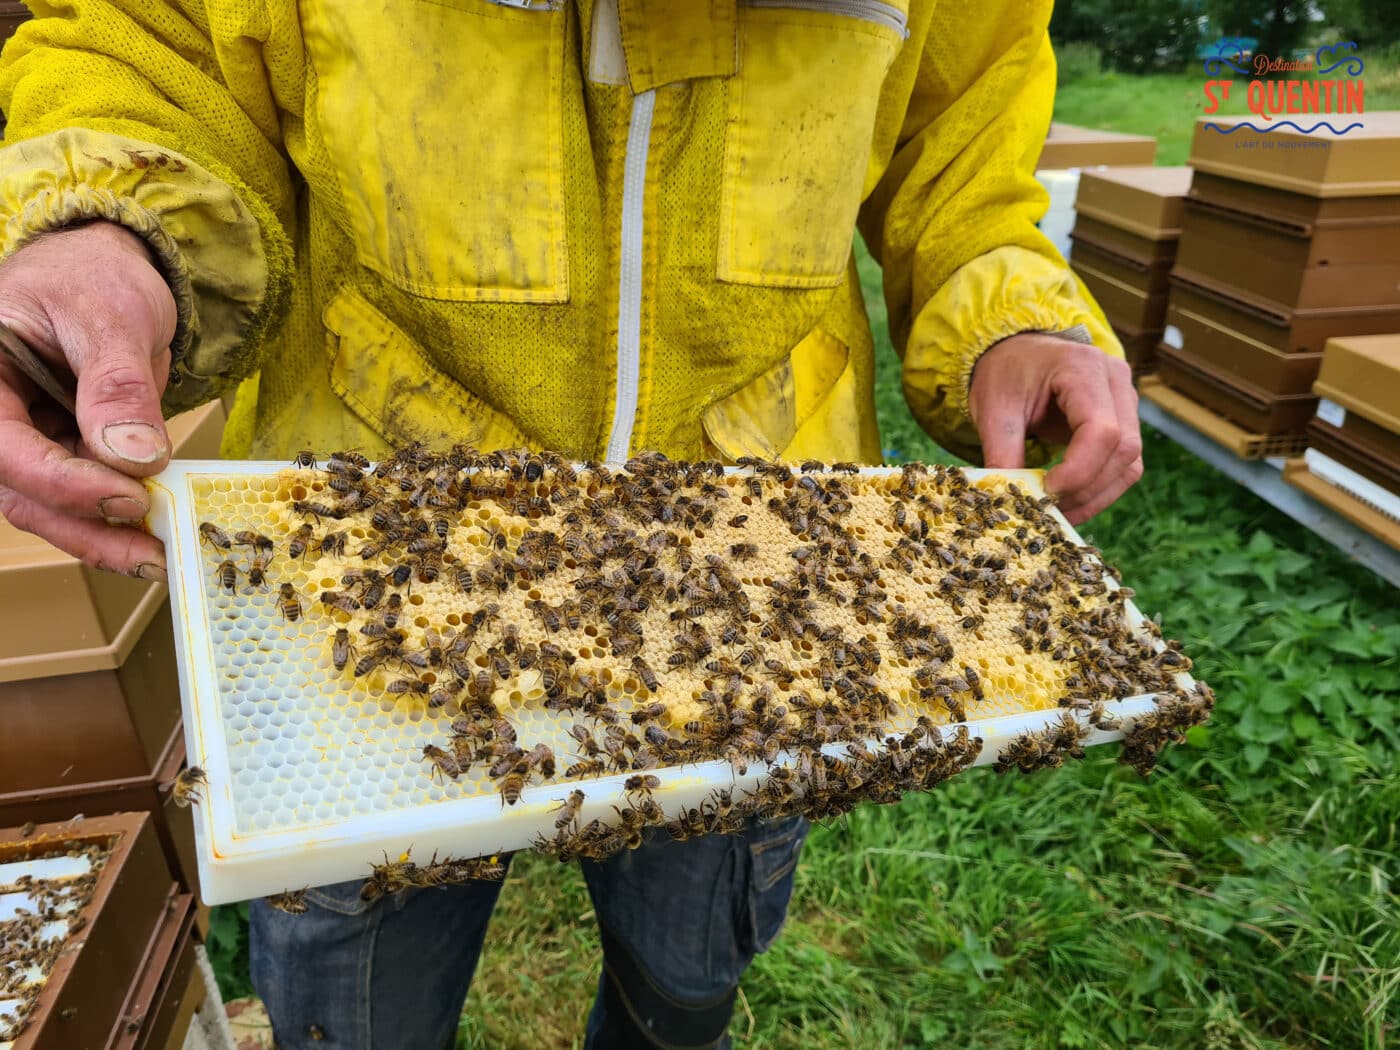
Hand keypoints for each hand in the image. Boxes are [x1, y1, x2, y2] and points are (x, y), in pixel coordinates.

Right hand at [0, 222, 176, 576]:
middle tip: (151, 553)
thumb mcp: (111, 315)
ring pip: (53, 506)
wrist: (110, 267)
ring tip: (161, 553)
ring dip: (106, 535)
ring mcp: (28, 436)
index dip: (64, 482)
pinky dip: (120, 517)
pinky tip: (159, 532)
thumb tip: (134, 457)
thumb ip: (118, 386)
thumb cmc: (96, 275)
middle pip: (23, 492)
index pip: (7, 447)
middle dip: (87, 528)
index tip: (127, 497)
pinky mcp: (64, 450)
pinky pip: (86, 494)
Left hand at [968, 333, 1141, 524]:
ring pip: (1130, 462)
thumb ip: (1002, 453)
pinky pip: (1124, 464)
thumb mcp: (993, 409)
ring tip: (1057, 511)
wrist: (1017, 352)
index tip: (1046, 491)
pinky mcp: (1124, 421)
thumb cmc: (1005, 373)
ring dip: (1096, 495)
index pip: (1102, 429)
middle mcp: (1115, 381)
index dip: (1079, 470)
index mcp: (1083, 368)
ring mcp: (1126, 400)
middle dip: (1086, 488)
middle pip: (1123, 449)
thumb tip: (1011, 501)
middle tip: (1048, 509)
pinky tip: (1070, 503)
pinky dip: (1100, 490)